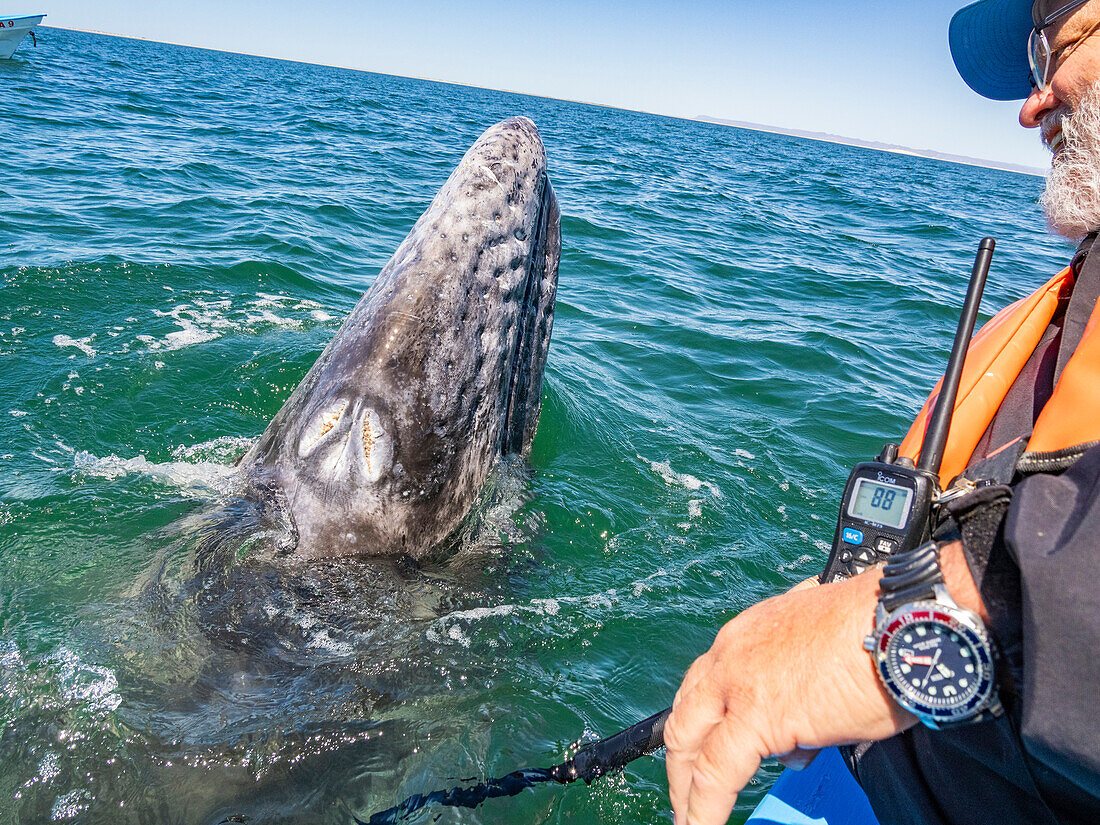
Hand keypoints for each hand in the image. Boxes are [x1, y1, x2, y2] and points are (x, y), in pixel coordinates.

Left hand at [665, 569, 915, 824]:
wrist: (903, 621)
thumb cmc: (883, 632)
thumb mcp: (824, 653)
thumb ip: (799, 687)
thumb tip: (801, 732)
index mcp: (750, 634)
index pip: (708, 683)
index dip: (701, 723)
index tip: (702, 751)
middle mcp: (734, 652)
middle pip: (686, 713)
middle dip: (681, 758)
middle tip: (685, 791)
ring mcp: (739, 683)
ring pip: (689, 742)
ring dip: (687, 787)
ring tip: (690, 817)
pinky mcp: (756, 717)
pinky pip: (716, 773)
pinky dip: (704, 808)